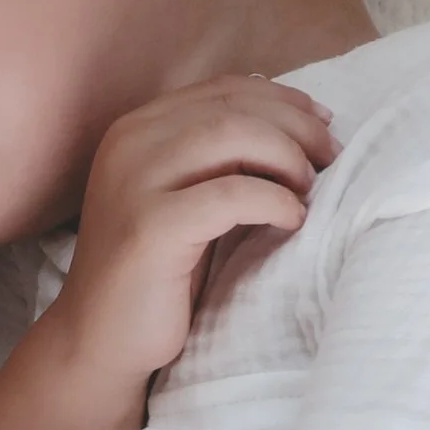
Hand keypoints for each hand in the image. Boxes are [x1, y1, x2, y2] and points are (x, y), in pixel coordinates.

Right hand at [55, 78, 337, 386]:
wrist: (99, 340)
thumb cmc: (157, 274)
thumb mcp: (186, 199)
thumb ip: (218, 159)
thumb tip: (294, 123)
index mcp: (137, 129)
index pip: (223, 89)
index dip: (283, 100)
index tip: (324, 122)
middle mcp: (129, 144)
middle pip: (233, 108)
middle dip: (295, 127)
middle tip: (330, 159)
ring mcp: (134, 182)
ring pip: (232, 136)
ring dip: (287, 157)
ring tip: (310, 189)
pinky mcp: (150, 227)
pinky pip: (231, 195)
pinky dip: (274, 201)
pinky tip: (292, 220)